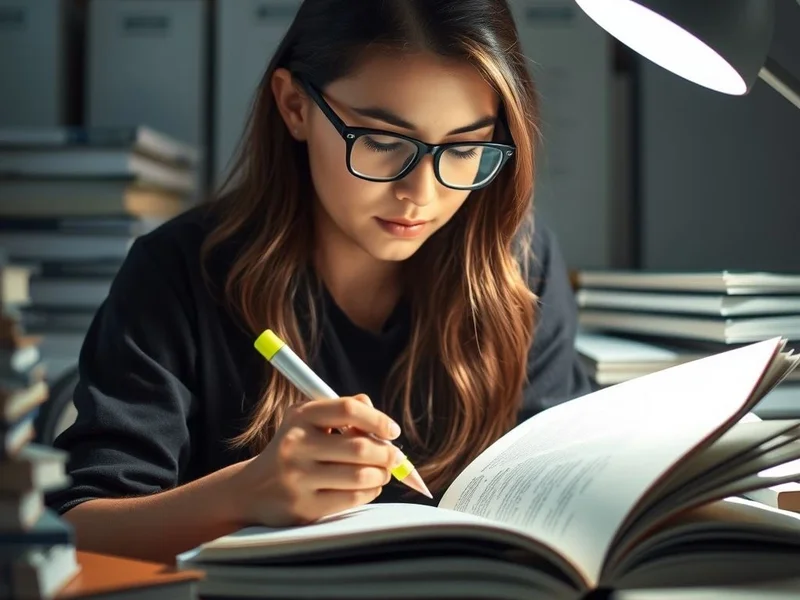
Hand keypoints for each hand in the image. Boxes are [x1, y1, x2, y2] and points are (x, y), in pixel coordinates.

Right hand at [233, 394, 402, 526]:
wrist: (253, 489)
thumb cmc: (294, 449)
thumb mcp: (309, 421)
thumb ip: (344, 410)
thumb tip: (378, 415)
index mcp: (301, 416)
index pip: (348, 409)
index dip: (378, 419)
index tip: (393, 431)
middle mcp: (296, 444)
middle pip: (359, 447)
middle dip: (387, 453)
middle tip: (394, 457)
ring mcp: (298, 477)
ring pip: (360, 476)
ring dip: (381, 474)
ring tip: (381, 472)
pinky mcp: (304, 506)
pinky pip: (352, 498)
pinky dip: (369, 492)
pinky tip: (367, 487)